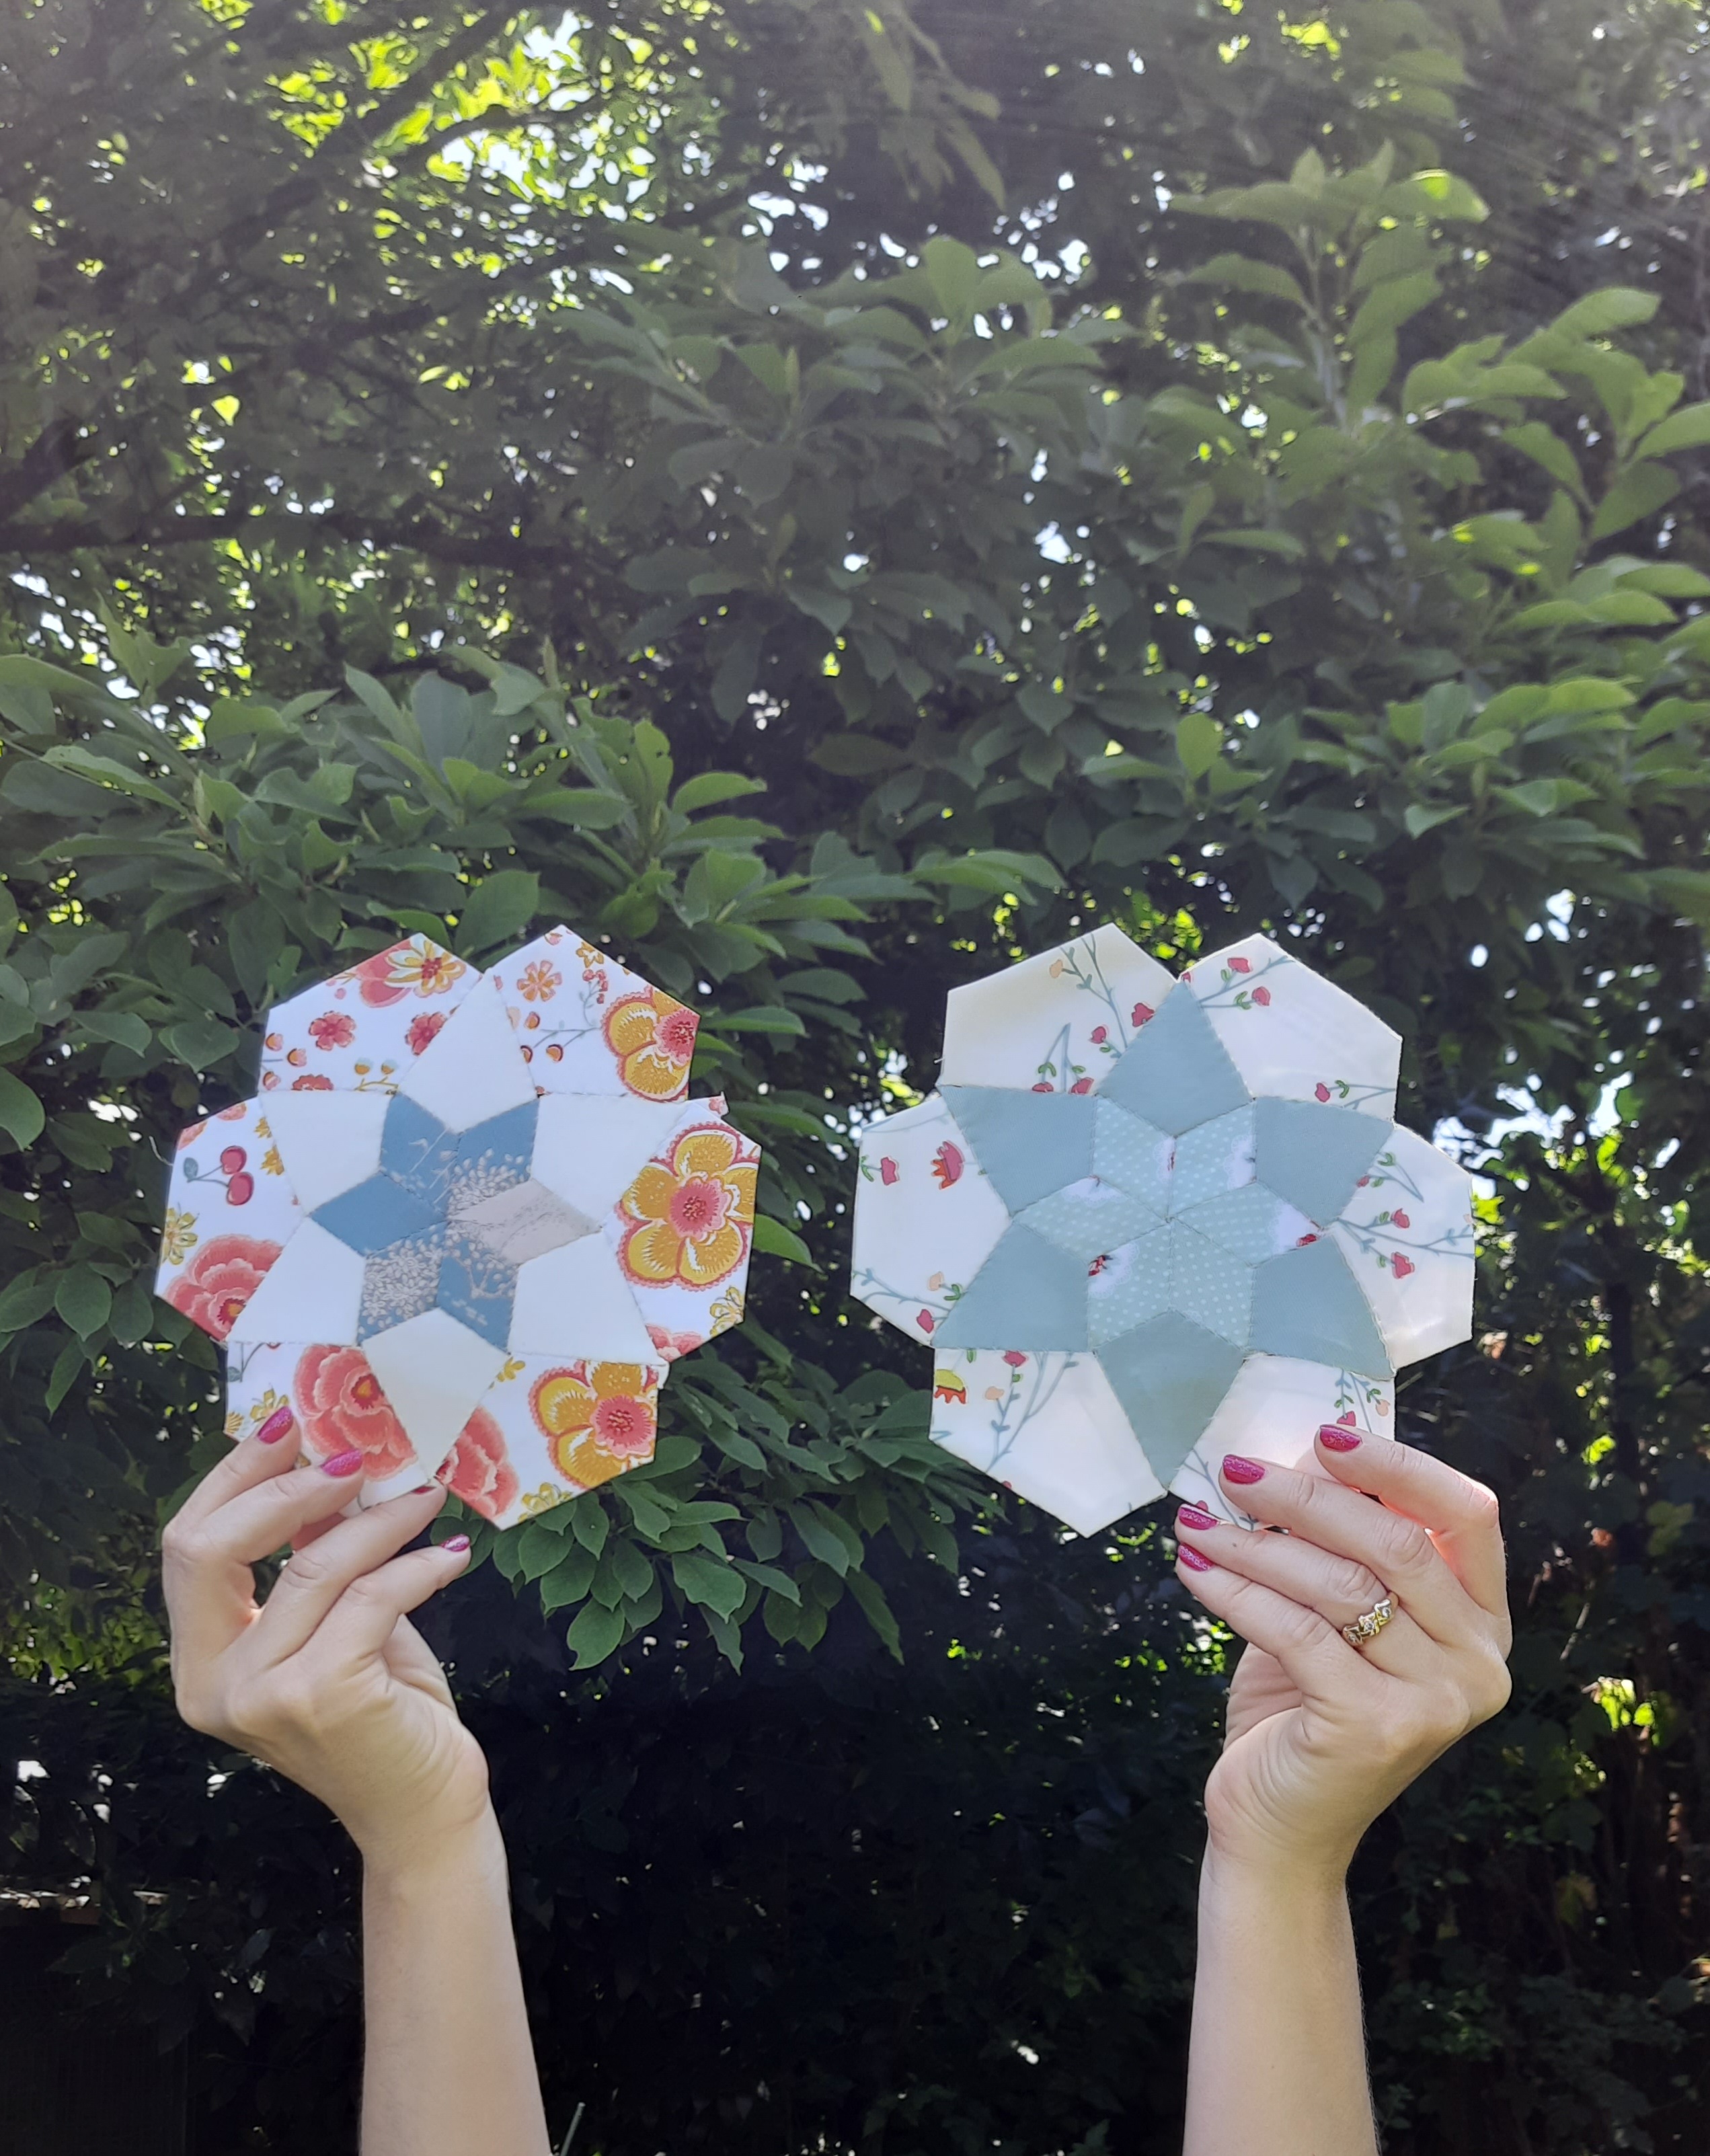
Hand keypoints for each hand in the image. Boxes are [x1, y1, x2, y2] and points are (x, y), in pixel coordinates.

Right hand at [162, 1424, 485, 1866]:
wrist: (422, 1809)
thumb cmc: (382, 1711)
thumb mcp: (337, 1623)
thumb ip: (315, 1559)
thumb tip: (327, 1461)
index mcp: (198, 1661)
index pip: (187, 1546)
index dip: (232, 1477)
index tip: (288, 1422)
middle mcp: (211, 1684)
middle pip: (213, 1547)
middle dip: (286, 1485)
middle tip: (358, 1453)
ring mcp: (258, 1696)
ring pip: (310, 1565)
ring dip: (379, 1519)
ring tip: (429, 1496)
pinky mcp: (319, 1698)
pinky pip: (370, 1598)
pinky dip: (417, 1565)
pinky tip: (451, 1557)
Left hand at [1173, 1426, 1511, 1879]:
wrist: (1280, 1829)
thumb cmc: (1302, 1706)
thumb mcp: (1332, 1615)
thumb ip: (1336, 1544)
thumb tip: (1298, 1453)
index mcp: (1483, 1622)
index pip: (1467, 1515)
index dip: (1398, 1466)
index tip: (1325, 1434)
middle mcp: (1479, 1663)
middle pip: (1397, 1543)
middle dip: (1307, 1496)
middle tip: (1234, 1471)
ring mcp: (1437, 1702)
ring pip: (1341, 1586)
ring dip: (1254, 1543)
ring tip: (1195, 1520)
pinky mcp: (1375, 1729)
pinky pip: (1297, 1632)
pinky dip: (1235, 1592)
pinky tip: (1192, 1568)